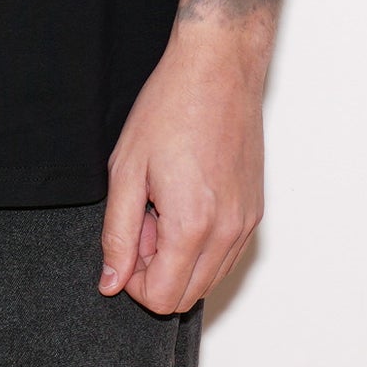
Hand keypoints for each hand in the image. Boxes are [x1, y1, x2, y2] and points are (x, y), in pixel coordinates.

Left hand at [99, 31, 265, 313]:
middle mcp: (228, 232)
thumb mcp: (126, 170)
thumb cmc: (171, 106)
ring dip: (179, 258)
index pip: (163, 299)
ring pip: (209, 278)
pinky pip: (226, 254)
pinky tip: (184, 198)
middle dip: (155, 270)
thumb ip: (117, 234)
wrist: (217, 68)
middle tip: (142, 218)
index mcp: (193, 225)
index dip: (132, 280)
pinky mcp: (254, 210)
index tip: (126, 240)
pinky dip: (201, 243)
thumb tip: (111, 282)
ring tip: (162, 204)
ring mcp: (246, 222)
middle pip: (187, 297)